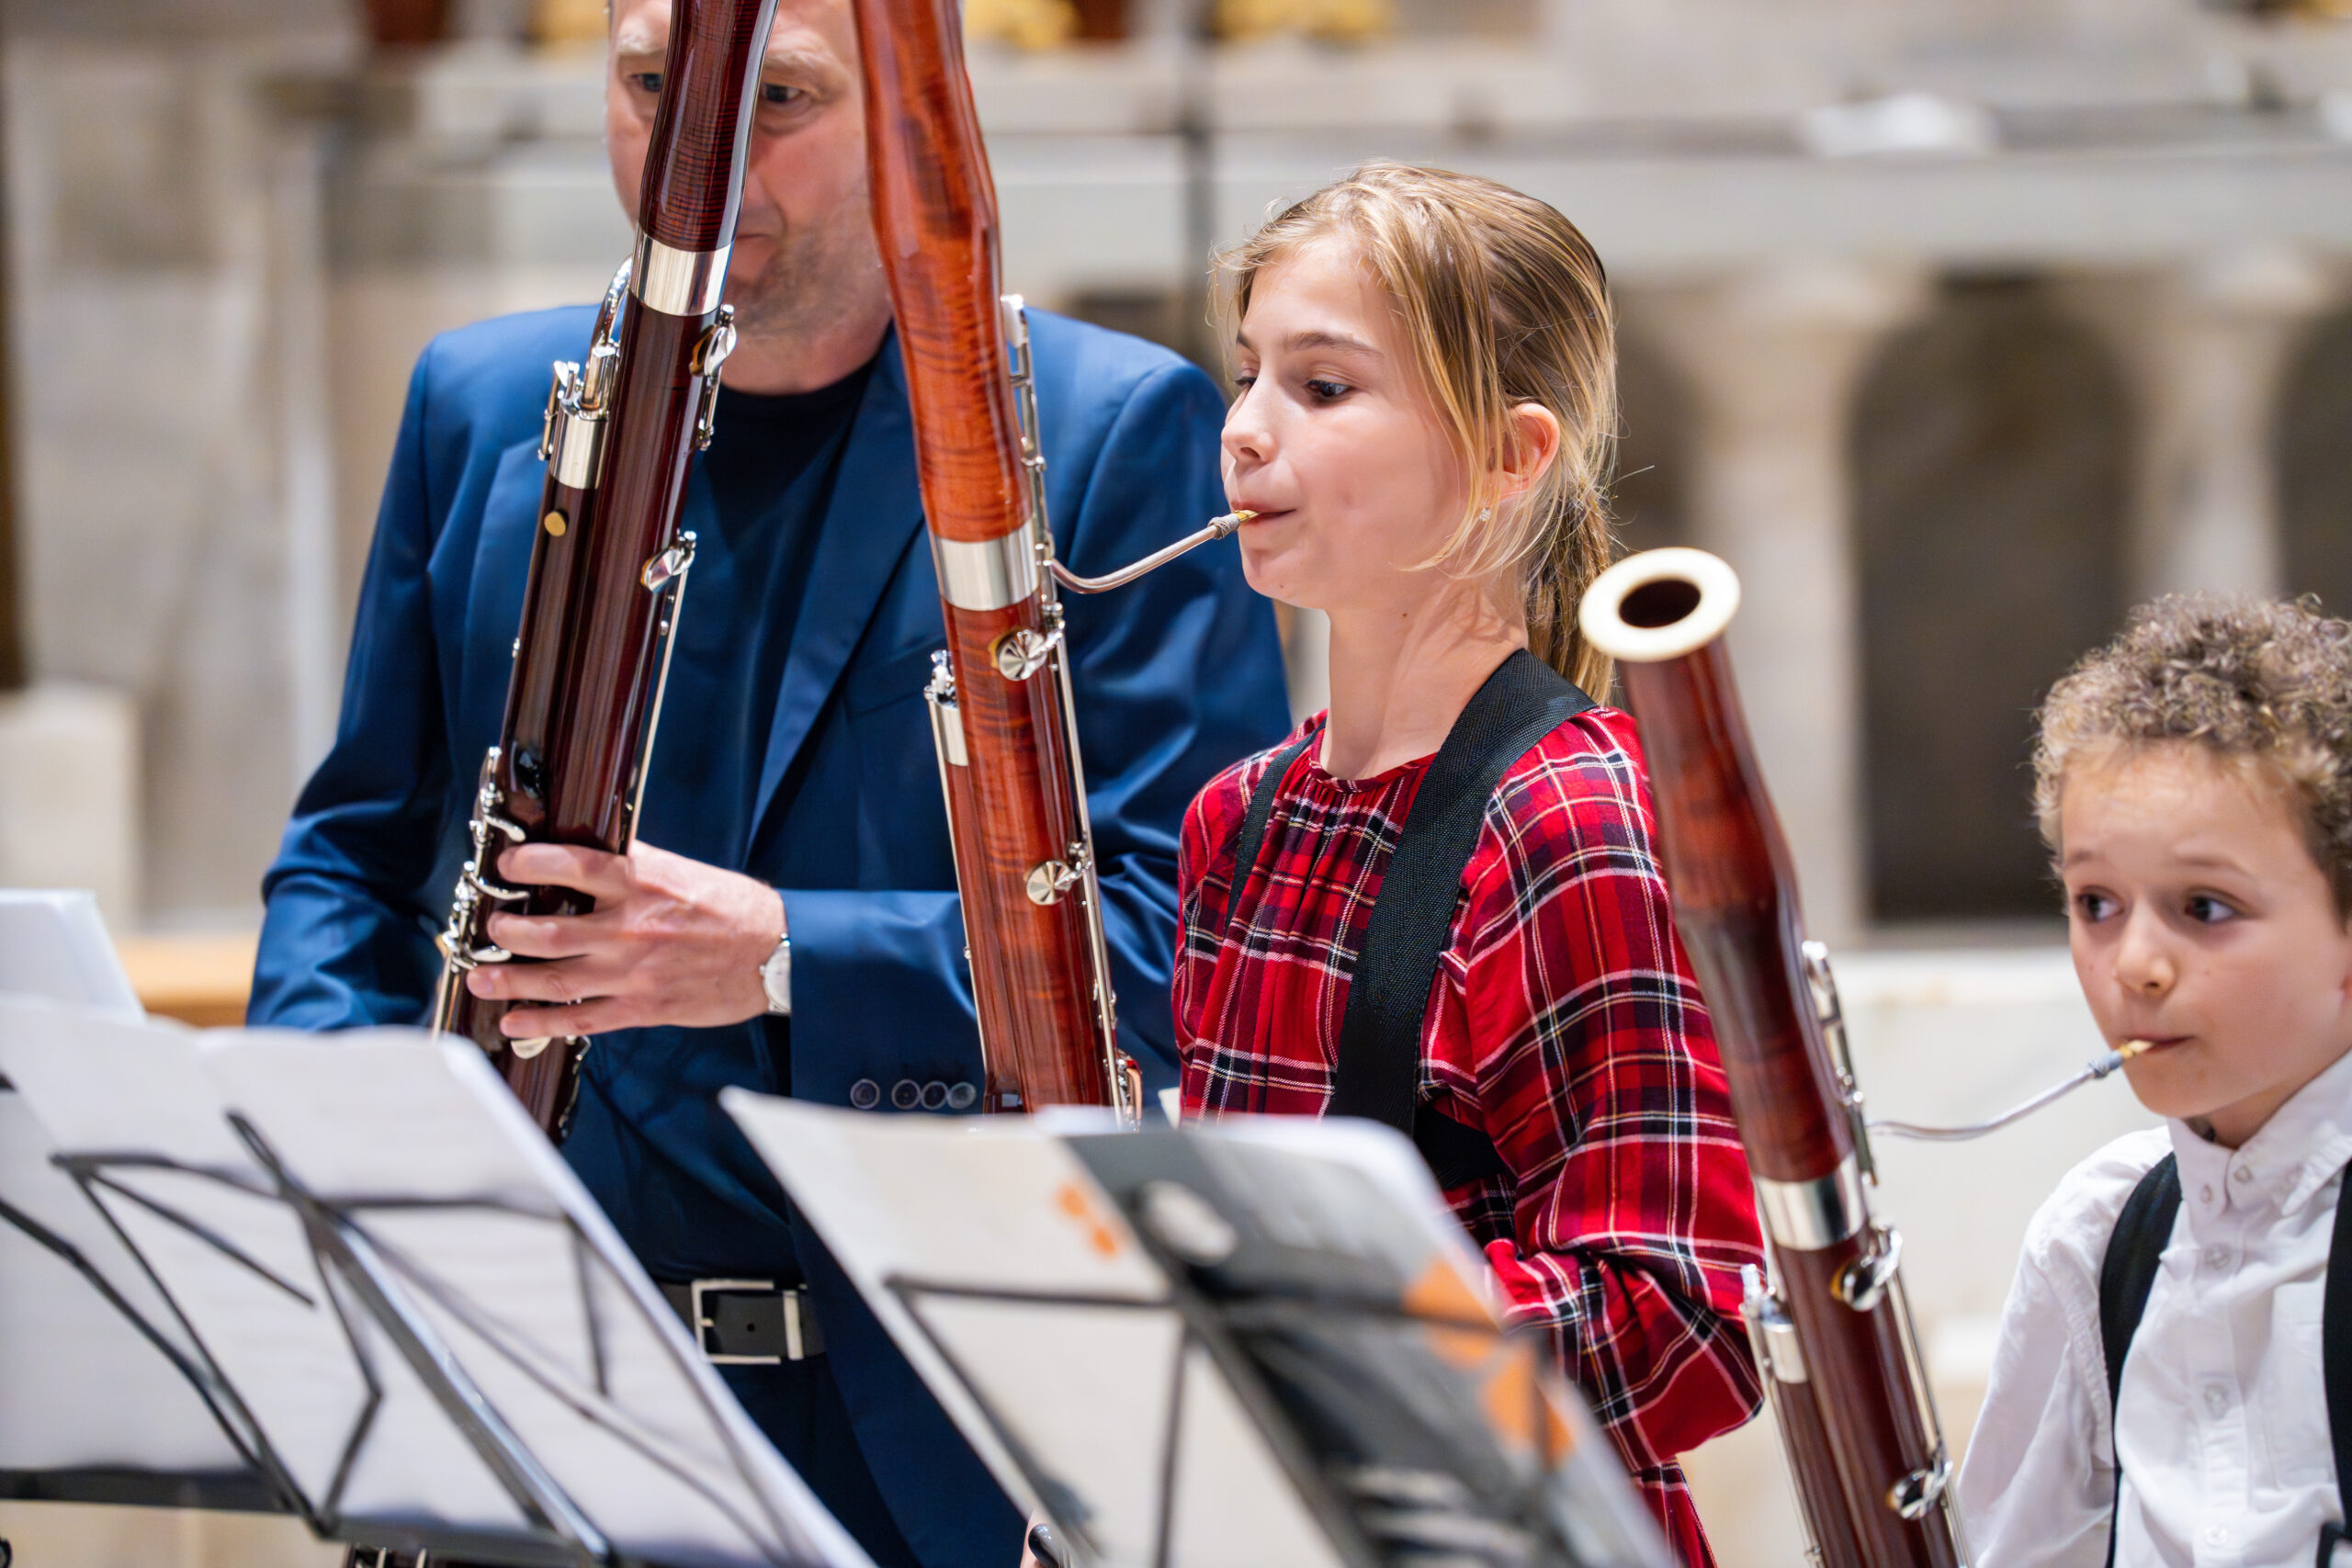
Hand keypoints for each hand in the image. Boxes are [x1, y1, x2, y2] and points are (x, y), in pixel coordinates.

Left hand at [464, 840, 783, 1038]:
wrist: (775, 951)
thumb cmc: (732, 908)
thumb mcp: (683, 870)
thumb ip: (634, 866)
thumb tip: (585, 858)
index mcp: (644, 882)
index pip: (574, 865)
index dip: (532, 863)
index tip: (508, 864)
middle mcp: (632, 927)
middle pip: (549, 930)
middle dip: (507, 930)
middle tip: (489, 927)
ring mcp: (635, 972)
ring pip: (556, 977)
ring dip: (510, 978)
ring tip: (480, 974)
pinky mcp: (643, 1008)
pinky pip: (581, 1018)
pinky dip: (542, 1023)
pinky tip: (515, 1022)